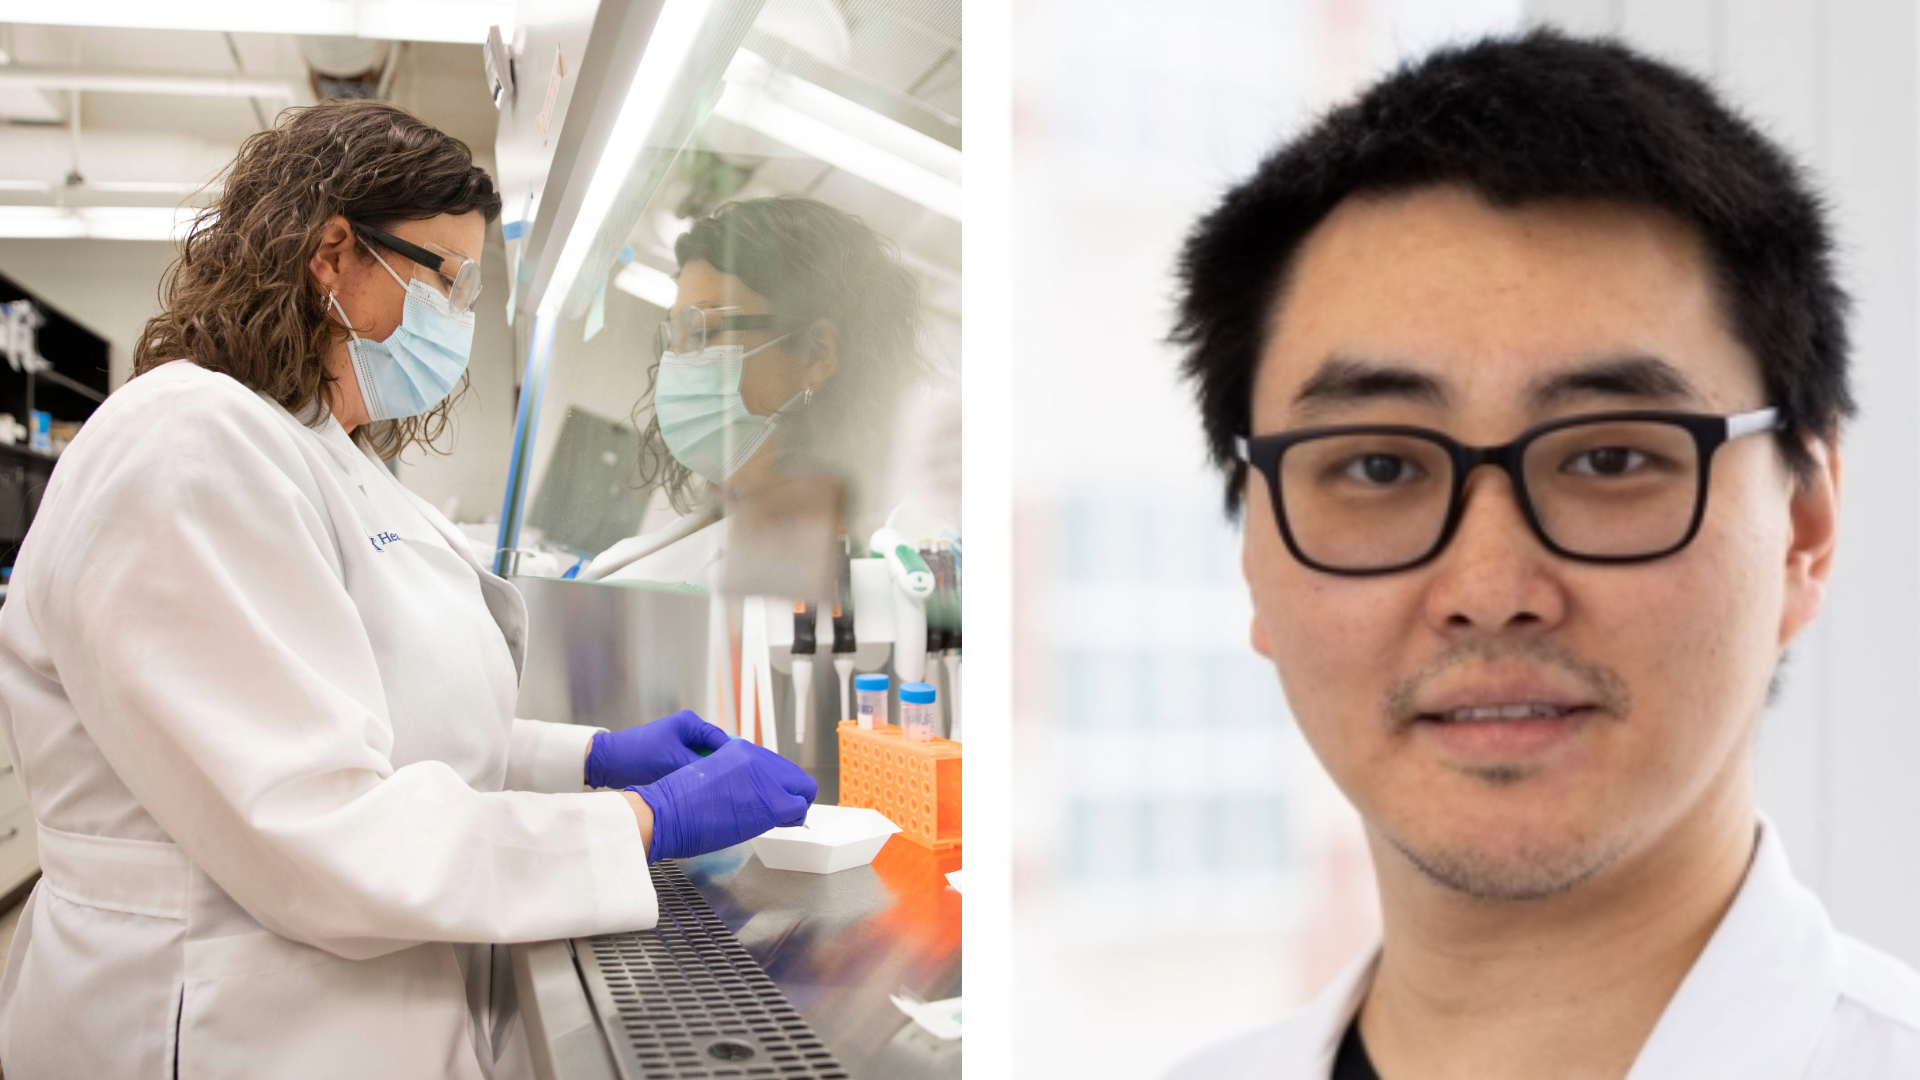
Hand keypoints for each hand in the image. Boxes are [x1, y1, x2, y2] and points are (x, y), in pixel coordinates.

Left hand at [585, 710, 729, 787]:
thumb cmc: (638, 756)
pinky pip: (691, 765)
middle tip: (734, 781)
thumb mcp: (674, 762)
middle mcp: (686, 730)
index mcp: (689, 723)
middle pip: (713, 749)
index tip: (744, 771)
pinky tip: (700, 787)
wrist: (608, 762)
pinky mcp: (670, 756)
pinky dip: (695, 775)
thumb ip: (701, 768)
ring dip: (707, 772)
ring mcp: (678, 743)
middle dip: (721, 765)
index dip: (733, 756)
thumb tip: (722, 777)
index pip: (720, 739)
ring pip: (702, 759)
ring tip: (718, 786)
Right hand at [632, 740, 817, 861]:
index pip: (776, 764)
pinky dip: (794, 818)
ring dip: (795, 805)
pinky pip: (798, 809)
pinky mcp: (772, 802)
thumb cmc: (678, 803)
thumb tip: (750, 792)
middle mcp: (757, 759)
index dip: (777, 783)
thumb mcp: (709, 774)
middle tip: (783, 810)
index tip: (772, 796)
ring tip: (780, 819)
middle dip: (793, 793)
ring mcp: (766, 779)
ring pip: (804, 789)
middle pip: (795, 774)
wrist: (666, 813)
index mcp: (740, 749)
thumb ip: (734, 776)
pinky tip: (781, 824)